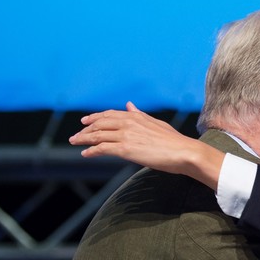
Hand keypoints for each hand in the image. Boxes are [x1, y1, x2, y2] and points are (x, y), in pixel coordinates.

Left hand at [68, 102, 223, 189]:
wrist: (184, 152)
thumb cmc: (174, 141)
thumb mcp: (156, 124)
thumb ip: (140, 114)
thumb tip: (130, 105)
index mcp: (136, 116)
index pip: (109, 115)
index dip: (95, 117)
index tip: (85, 121)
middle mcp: (128, 123)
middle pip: (100, 124)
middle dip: (85, 130)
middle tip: (75, 136)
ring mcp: (126, 135)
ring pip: (98, 135)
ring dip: (84, 139)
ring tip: (75, 143)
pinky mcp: (126, 149)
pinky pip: (103, 148)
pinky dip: (92, 150)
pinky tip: (86, 154)